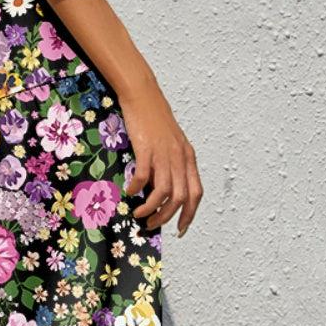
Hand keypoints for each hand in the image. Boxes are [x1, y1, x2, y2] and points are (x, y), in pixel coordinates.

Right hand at [117, 74, 202, 236]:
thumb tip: (162, 190)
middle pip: (181, 197)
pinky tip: (129, 191)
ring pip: (164, 191)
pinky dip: (137, 188)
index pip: (196, 193)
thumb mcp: (170, 144)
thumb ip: (170, 165)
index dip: (190, 214)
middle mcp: (180, 158)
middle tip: (152, 224)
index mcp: (188, 158)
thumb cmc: (154, 119)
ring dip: (151, 208)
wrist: (143, 96)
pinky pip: (144, 176)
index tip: (180, 229)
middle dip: (167, 217)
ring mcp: (164, 153)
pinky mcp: (146, 148)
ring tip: (139, 214)